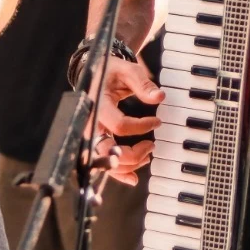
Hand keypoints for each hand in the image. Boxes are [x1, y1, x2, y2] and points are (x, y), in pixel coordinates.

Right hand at [86, 56, 162, 185]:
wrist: (96, 73)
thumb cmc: (112, 72)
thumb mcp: (128, 71)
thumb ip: (143, 84)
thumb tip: (159, 97)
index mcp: (96, 104)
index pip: (119, 125)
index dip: (142, 127)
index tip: (157, 121)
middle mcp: (90, 123)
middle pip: (107, 150)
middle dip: (132, 154)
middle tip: (152, 147)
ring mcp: (91, 134)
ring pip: (105, 160)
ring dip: (127, 165)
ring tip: (147, 157)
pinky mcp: (96, 140)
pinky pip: (105, 160)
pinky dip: (118, 172)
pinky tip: (132, 178)